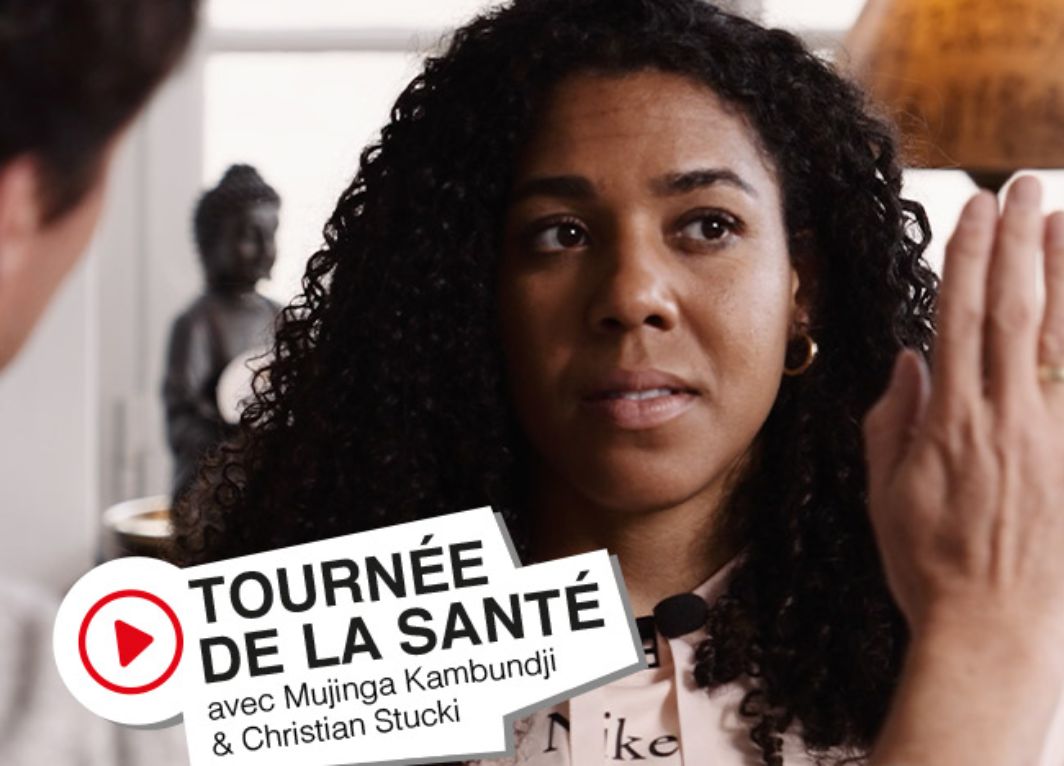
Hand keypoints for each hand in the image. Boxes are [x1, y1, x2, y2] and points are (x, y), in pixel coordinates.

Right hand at [863, 176, 1063, 645]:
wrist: (991, 629)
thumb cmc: (929, 563)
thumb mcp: (886, 493)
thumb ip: (893, 422)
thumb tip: (911, 364)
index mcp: (950, 424)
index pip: (959, 320)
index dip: (967, 260)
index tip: (974, 213)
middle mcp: (1006, 420)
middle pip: (1014, 313)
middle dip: (1018, 244)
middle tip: (1022, 187)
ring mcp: (1053, 439)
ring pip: (1061, 339)